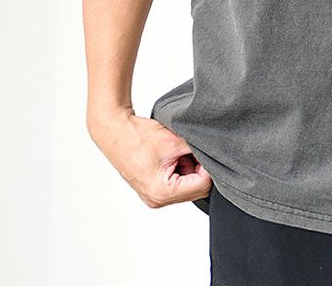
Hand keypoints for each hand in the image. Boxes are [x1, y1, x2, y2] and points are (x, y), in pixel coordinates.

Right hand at [88, 110, 211, 207]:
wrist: (114, 131)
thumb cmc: (137, 136)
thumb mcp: (174, 141)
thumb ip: (197, 150)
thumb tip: (216, 152)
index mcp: (162, 193)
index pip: (202, 186)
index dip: (209, 166)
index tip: (207, 150)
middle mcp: (157, 200)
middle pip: (196, 189)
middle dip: (199, 168)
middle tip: (191, 148)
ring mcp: (154, 196)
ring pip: (187, 186)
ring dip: (189, 167)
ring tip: (178, 150)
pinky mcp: (153, 188)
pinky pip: (176, 182)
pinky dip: (180, 168)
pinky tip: (172, 154)